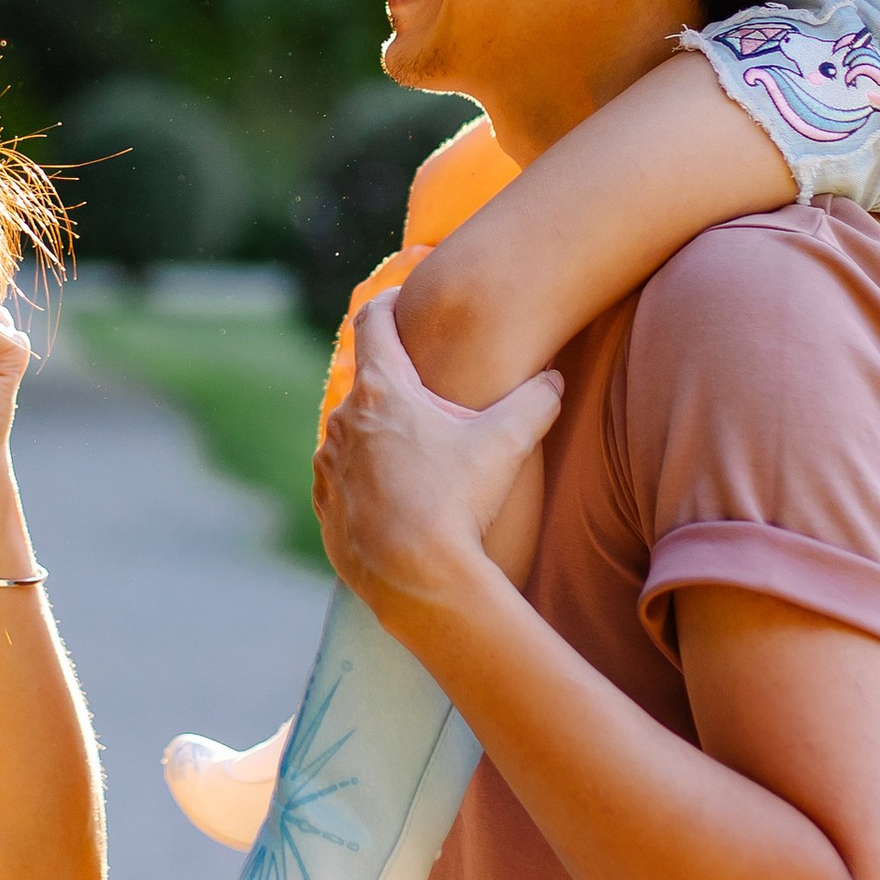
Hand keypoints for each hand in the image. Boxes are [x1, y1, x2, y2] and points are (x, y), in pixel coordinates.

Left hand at [314, 295, 561, 624]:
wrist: (420, 581)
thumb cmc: (459, 504)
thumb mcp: (505, 445)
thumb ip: (534, 402)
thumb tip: (554, 379)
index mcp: (381, 392)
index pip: (373, 323)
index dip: (387, 303)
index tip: (398, 299)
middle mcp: (343, 422)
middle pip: (366, 384)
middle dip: (395, 386)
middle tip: (426, 396)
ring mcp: (329, 467)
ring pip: (352, 434)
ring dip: (378, 436)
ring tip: (415, 457)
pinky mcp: (325, 507)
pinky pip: (342, 479)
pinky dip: (364, 478)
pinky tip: (395, 496)